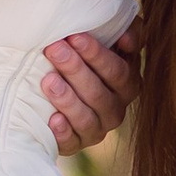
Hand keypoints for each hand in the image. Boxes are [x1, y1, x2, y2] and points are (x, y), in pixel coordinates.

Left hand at [44, 27, 136, 153]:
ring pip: (86, 118)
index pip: (117, 71)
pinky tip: (52, 119)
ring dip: (68, 99)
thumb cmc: (83, 56)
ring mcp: (97, 128)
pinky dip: (63, 132)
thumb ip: (124, 30)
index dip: (97, 55)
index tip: (75, 37)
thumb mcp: (107, 39)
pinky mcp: (76, 144)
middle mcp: (116, 108)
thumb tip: (126, 37)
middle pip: (98, 93)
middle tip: (54, 50)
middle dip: (75, 70)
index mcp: (127, 83)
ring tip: (48, 80)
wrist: (58, 85)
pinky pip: (72, 142)